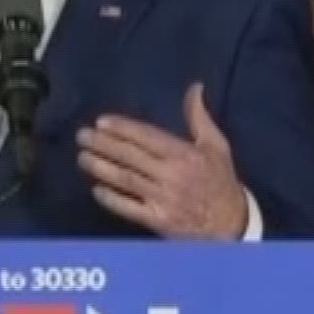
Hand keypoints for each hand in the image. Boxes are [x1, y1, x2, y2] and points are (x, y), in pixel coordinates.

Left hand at [77, 83, 247, 239]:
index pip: (147, 137)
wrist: (232, 225)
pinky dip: (112, 199)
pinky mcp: (158, 221)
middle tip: (82, 136)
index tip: (101, 122)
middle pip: (131, 157)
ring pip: (126, 180)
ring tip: (82, 157)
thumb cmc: (220, 181)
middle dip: (103, 145)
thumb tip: (195, 88)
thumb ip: (199, 117)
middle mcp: (172, 175)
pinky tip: (96, 189)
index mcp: (185, 155)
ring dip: (101, 168)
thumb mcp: (216, 145)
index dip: (123, 129)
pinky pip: (129, 208)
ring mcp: (163, 199)